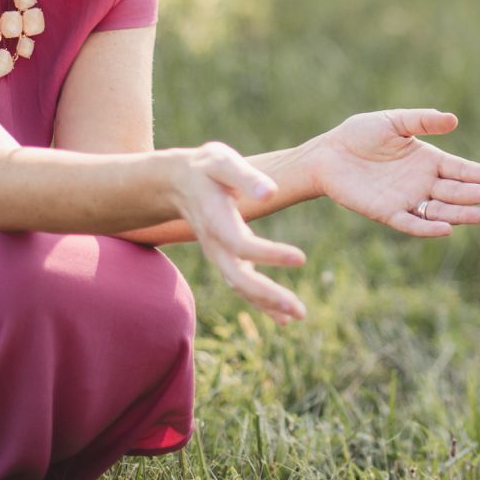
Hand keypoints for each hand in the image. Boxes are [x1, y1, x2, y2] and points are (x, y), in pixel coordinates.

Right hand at [167, 142, 308, 324]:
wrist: (178, 182)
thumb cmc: (206, 167)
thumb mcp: (223, 162)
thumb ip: (246, 177)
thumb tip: (270, 193)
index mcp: (216, 219)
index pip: (241, 245)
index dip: (269, 254)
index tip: (302, 258)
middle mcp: (215, 244)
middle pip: (238, 278)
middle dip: (268, 295)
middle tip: (299, 309)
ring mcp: (219, 255)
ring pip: (240, 287)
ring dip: (268, 303)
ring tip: (299, 315)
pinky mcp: (226, 259)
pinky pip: (242, 287)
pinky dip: (262, 303)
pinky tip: (284, 318)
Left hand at [310, 109, 479, 235]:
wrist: (328, 154)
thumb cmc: (360, 134)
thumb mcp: (394, 122)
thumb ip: (422, 120)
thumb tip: (453, 119)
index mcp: (427, 160)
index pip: (460, 169)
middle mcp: (421, 182)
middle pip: (455, 191)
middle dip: (477, 194)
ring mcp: (406, 199)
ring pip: (439, 210)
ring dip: (460, 214)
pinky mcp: (387, 213)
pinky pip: (411, 224)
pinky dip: (428, 228)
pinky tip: (445, 228)